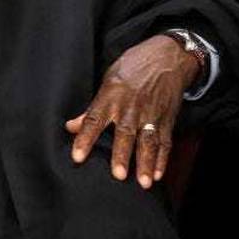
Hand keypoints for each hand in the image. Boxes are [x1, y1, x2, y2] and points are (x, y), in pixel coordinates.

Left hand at [65, 35, 200, 189]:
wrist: (168, 55)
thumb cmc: (134, 66)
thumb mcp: (109, 79)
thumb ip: (93, 106)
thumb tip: (71, 126)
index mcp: (112, 96)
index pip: (94, 119)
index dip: (85, 138)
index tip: (78, 156)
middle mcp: (131, 107)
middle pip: (125, 133)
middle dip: (122, 154)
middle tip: (119, 174)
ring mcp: (151, 113)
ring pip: (148, 141)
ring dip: (147, 162)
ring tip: (145, 182)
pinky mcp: (167, 118)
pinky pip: (165, 141)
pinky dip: (163, 158)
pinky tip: (159, 174)